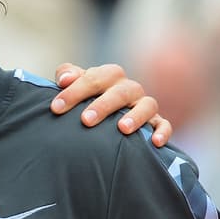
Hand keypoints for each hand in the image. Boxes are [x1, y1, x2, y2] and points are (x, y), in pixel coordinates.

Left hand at [50, 63, 172, 146]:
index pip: (93, 78)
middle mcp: (128, 88)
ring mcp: (143, 104)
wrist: (101, 118)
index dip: (74, 91)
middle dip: (103, 105)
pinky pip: (163, 124)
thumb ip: (68, 76)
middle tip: (86, 120)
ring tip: (122, 128)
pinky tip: (155, 142)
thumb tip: (64, 80)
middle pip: (120, 91)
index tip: (56, 108)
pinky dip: (161, 131)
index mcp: (108, 77)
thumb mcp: (75, 86)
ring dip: (135, 116)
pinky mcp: (155, 121)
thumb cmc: (85, 100)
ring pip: (146, 105)